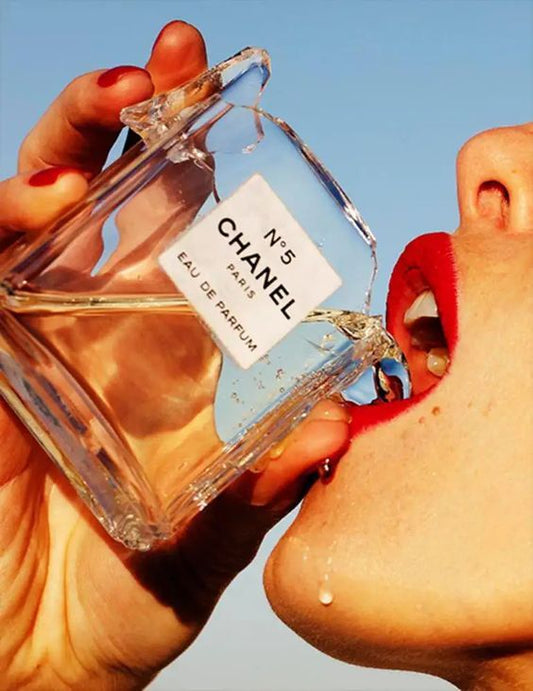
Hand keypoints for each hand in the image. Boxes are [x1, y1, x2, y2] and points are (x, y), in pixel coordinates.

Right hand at [0, 22, 350, 689]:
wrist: (45, 650)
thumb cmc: (129, 594)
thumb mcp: (211, 538)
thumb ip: (261, 487)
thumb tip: (335, 430)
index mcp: (164, 351)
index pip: (182, 234)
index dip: (201, 167)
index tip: (228, 105)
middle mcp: (97, 325)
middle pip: (110, 194)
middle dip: (130, 116)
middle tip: (168, 64)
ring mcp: (30, 331)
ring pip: (36, 209)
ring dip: (67, 150)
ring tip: (109, 113)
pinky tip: (31, 205)